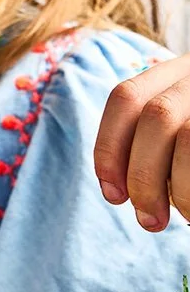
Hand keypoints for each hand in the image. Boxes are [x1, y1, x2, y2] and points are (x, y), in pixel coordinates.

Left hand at [94, 55, 189, 230]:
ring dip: (178, 188)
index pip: (125, 97)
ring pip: (187, 134)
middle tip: (149, 220)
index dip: (109, 148)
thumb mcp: (179, 124)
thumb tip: (120, 191)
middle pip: (155, 116)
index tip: (113, 195)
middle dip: (142, 175)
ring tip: (185, 216)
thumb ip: (153, 142)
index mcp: (176, 72)